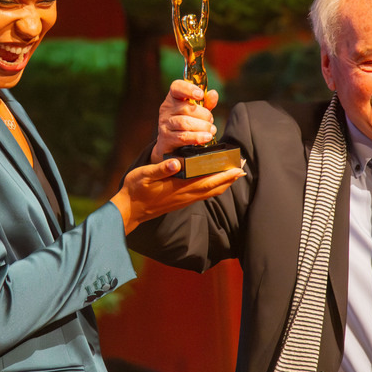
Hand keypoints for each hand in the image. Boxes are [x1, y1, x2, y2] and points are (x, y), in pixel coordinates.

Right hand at [111, 157, 243, 233]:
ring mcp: (183, 200)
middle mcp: (184, 195)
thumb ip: (160, 169)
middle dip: (229, 179)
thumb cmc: (135, 189)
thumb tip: (175, 162)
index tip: (236, 167)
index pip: (206, 180)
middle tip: (242, 169)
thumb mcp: (144, 175)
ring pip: (209, 192)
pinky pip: (202, 195)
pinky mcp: (180, 202)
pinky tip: (215, 184)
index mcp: (178, 187)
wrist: (129, 210)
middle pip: (213, 187)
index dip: (223, 174)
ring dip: (223, 184)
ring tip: (234, 176)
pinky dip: (213, 189)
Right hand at [150, 79, 219, 163]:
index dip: (189, 89)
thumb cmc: (185, 122)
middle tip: (211, 120)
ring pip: (184, 123)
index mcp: (173, 97)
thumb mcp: (197, 110)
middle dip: (204, 115)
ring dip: (202, 126)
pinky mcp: (166, 138)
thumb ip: (206, 102)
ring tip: (211, 130)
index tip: (200, 95)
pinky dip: (197, 137)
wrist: (170, 142)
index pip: (177, 87)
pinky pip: (183, 137)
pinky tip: (206, 137)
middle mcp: (167, 109)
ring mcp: (165, 123)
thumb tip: (213, 94)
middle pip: (186, 108)